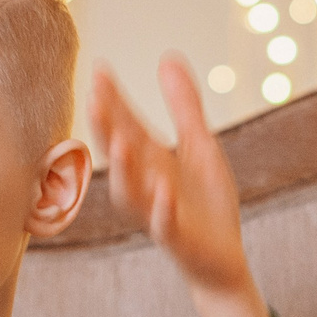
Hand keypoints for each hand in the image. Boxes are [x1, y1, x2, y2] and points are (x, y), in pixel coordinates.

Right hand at [89, 55, 276, 316]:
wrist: (221, 259)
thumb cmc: (205, 203)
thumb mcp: (199, 145)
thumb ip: (183, 105)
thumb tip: (167, 57)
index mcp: (150, 160)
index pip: (126, 124)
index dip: (113, 99)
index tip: (100, 68)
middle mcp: (146, 185)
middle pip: (120, 154)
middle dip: (106, 129)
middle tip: (95, 98)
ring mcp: (159, 212)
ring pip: (133, 193)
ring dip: (125, 170)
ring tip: (122, 142)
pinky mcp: (178, 239)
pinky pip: (166, 225)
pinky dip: (162, 210)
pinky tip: (164, 192)